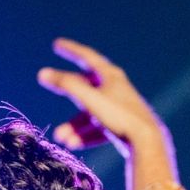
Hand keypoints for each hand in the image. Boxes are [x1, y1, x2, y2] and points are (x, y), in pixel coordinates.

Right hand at [35, 39, 172, 162]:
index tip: (57, 44)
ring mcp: (118, 107)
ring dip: (73, 126)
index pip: (87, 57)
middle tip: (50, 86)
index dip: (71, 50)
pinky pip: (97, 128)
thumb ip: (66, 85)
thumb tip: (43, 73)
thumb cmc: (119, 115)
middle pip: (84, 88)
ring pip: (89, 114)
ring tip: (62, 139)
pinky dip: (85, 135)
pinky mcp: (120, 125)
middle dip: (66, 96)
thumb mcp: (89, 98)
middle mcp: (115, 88)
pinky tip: (73, 145)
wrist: (146, 140)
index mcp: (110, 76)